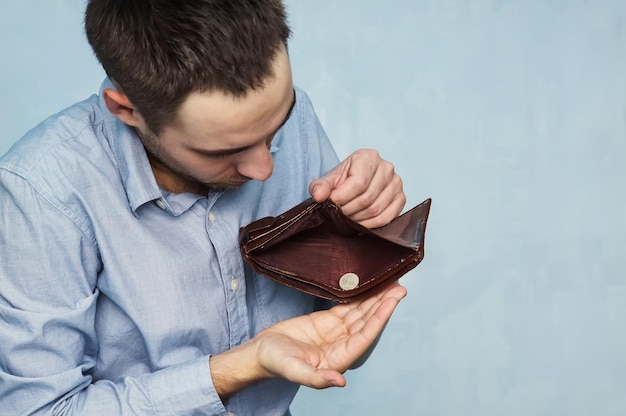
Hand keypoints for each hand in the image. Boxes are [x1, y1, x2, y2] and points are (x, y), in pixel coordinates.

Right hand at [254, 283, 406, 388]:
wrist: (260, 353)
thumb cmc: (275, 364)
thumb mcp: (294, 370)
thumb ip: (316, 379)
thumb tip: (339, 382)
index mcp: (338, 359)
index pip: (366, 335)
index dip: (380, 317)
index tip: (393, 300)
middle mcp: (342, 345)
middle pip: (368, 322)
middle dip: (383, 304)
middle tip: (399, 286)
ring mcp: (335, 332)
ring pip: (360, 313)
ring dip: (375, 299)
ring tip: (391, 283)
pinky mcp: (326, 321)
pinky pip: (347, 307)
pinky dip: (359, 297)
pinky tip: (369, 287)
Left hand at [309, 149, 405, 227]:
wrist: (357, 181)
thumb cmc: (344, 179)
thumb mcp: (329, 179)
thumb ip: (321, 186)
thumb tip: (318, 195)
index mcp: (368, 157)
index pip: (359, 182)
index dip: (343, 197)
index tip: (331, 203)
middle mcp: (386, 168)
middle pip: (367, 198)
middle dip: (348, 210)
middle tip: (337, 214)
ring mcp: (396, 183)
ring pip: (376, 209)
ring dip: (358, 219)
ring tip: (346, 218)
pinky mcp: (401, 198)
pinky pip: (387, 218)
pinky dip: (370, 225)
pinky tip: (359, 222)